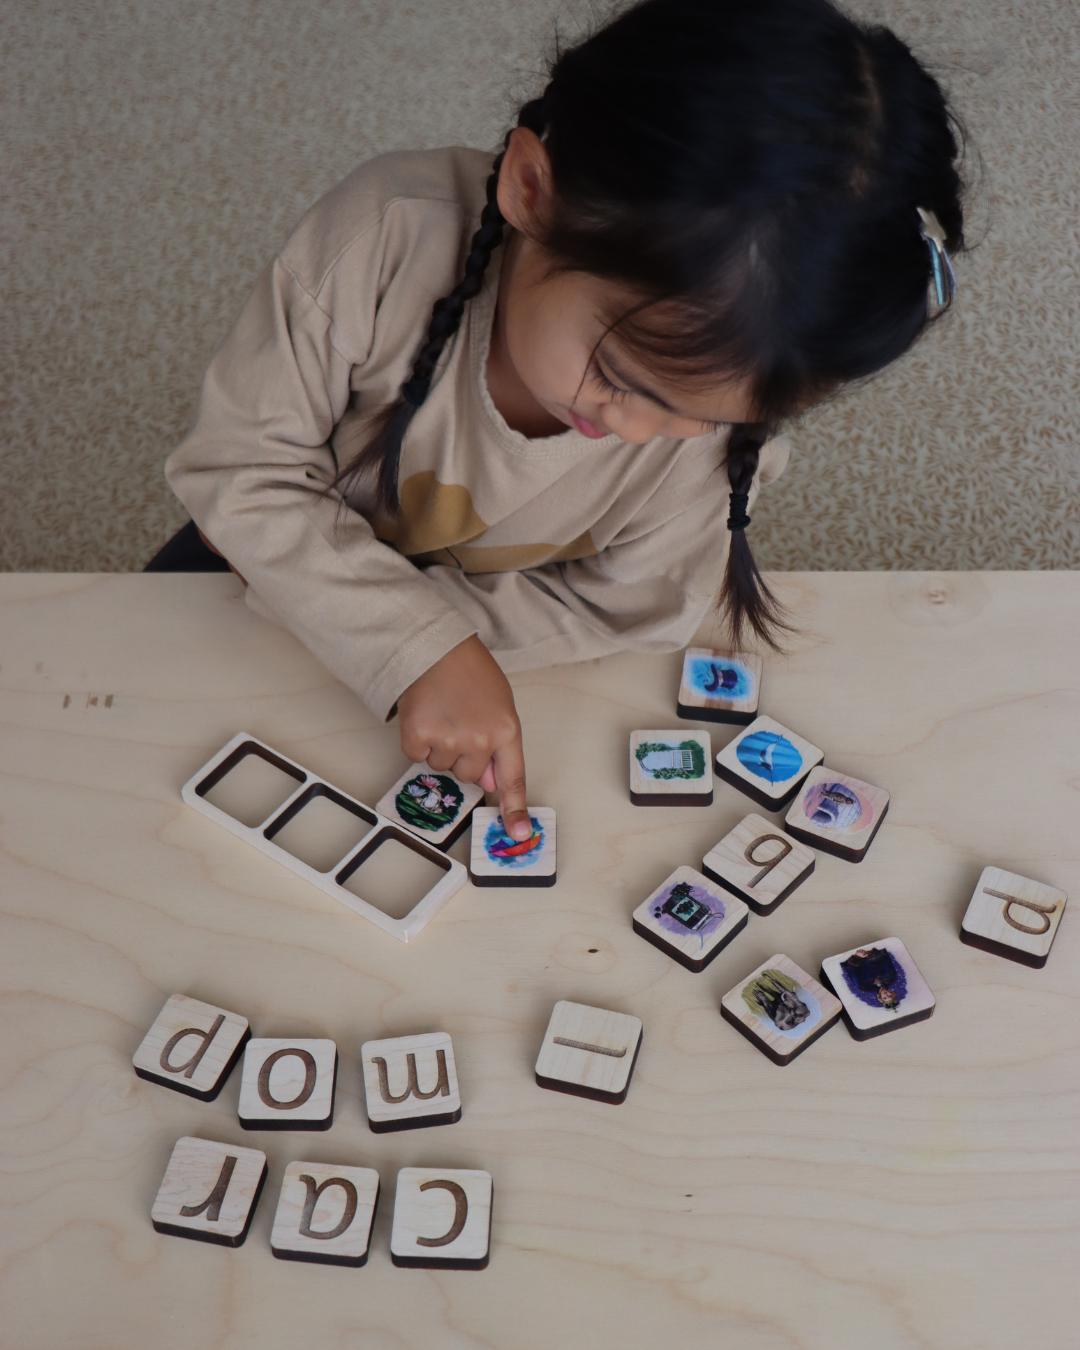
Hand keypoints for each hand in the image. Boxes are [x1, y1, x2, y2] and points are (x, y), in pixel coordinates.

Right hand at [396, 635, 530, 840]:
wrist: (435, 647)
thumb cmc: (470, 672)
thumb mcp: (499, 705)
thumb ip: (498, 745)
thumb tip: (490, 785)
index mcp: (506, 730)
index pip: (513, 779)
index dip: (515, 809)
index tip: (518, 834)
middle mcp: (479, 740)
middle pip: (470, 775)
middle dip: (463, 756)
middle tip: (459, 722)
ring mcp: (448, 740)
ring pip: (442, 767)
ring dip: (440, 747)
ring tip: (442, 713)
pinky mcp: (418, 737)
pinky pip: (417, 757)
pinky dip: (417, 741)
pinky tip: (425, 715)